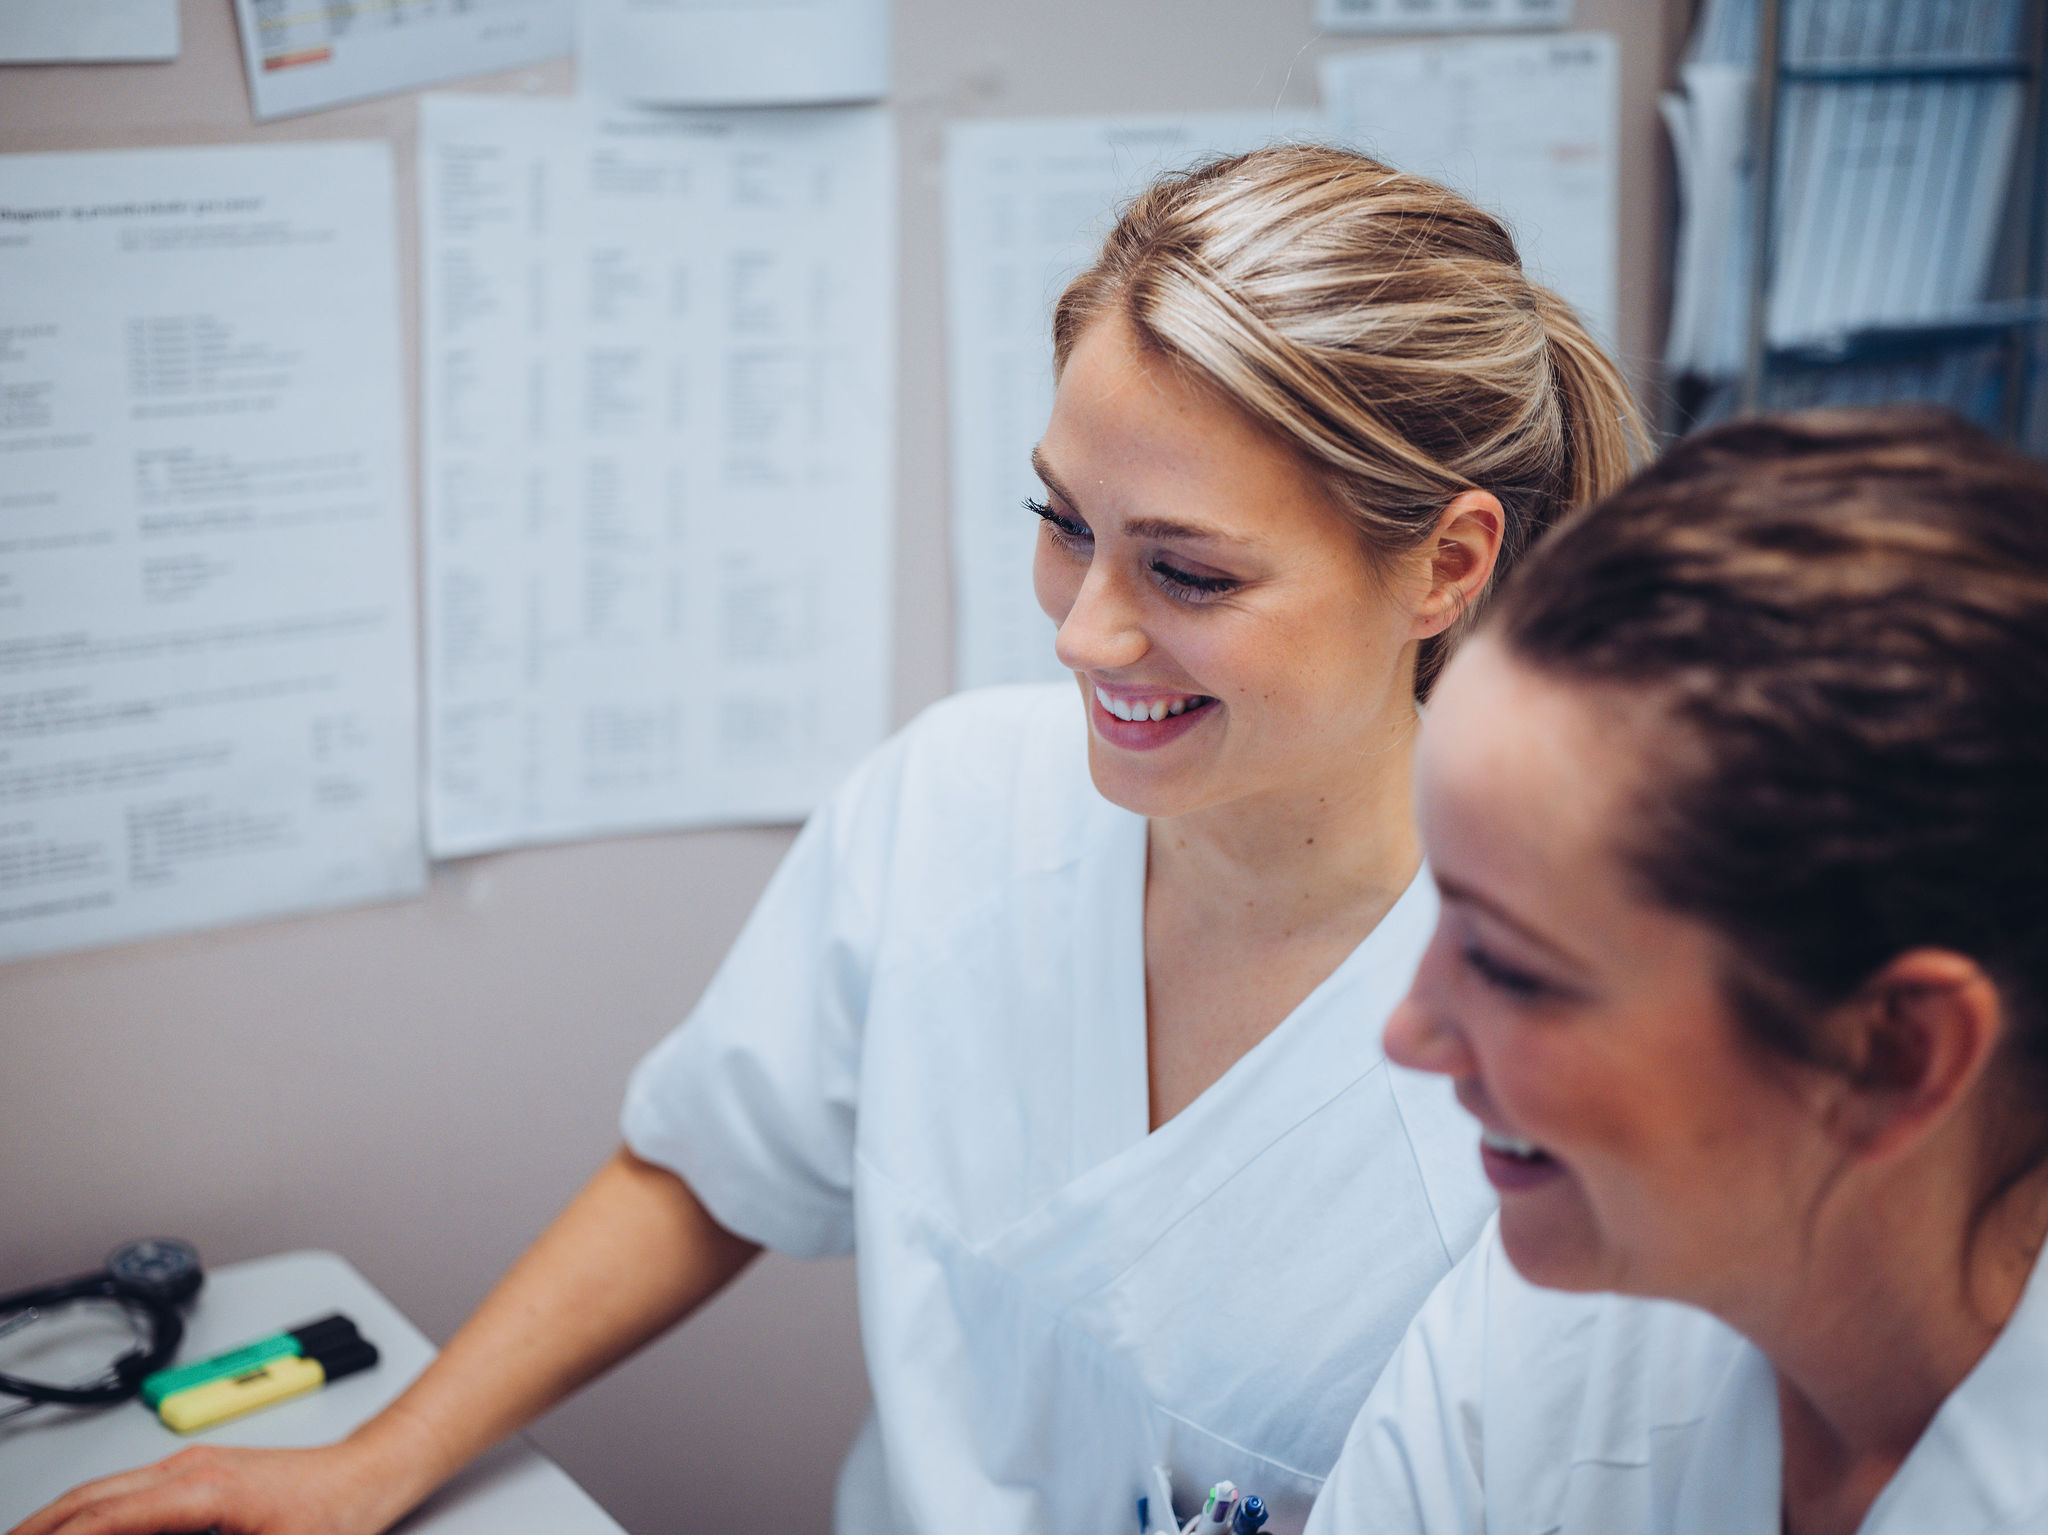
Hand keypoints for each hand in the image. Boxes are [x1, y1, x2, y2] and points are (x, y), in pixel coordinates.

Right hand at [5, 1440, 411, 1534]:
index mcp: (202, 1489)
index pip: (104, 1520)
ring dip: (59, 1522)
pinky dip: (90, 1516)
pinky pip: (127, 1492)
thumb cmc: (335, 1514)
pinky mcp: (198, 1475)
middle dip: (38, 1528)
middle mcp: (189, 1469)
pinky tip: (81, 1533)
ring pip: (102, 1492)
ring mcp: (192, 1466)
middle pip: (88, 1499)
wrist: (369, 1473)